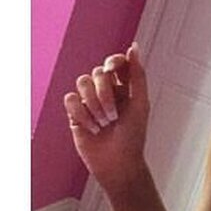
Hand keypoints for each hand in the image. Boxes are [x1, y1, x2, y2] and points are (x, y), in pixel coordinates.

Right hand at [63, 43, 149, 193]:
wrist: (118, 164)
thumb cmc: (133, 138)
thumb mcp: (140, 104)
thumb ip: (137, 75)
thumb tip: (133, 47)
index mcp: (124, 88)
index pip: (115, 62)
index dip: (113, 62)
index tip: (114, 71)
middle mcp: (106, 92)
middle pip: (98, 72)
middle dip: (105, 94)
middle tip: (114, 116)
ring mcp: (89, 102)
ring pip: (82, 82)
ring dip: (93, 105)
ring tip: (103, 124)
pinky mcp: (75, 114)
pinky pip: (70, 99)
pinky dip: (81, 114)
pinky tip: (91, 129)